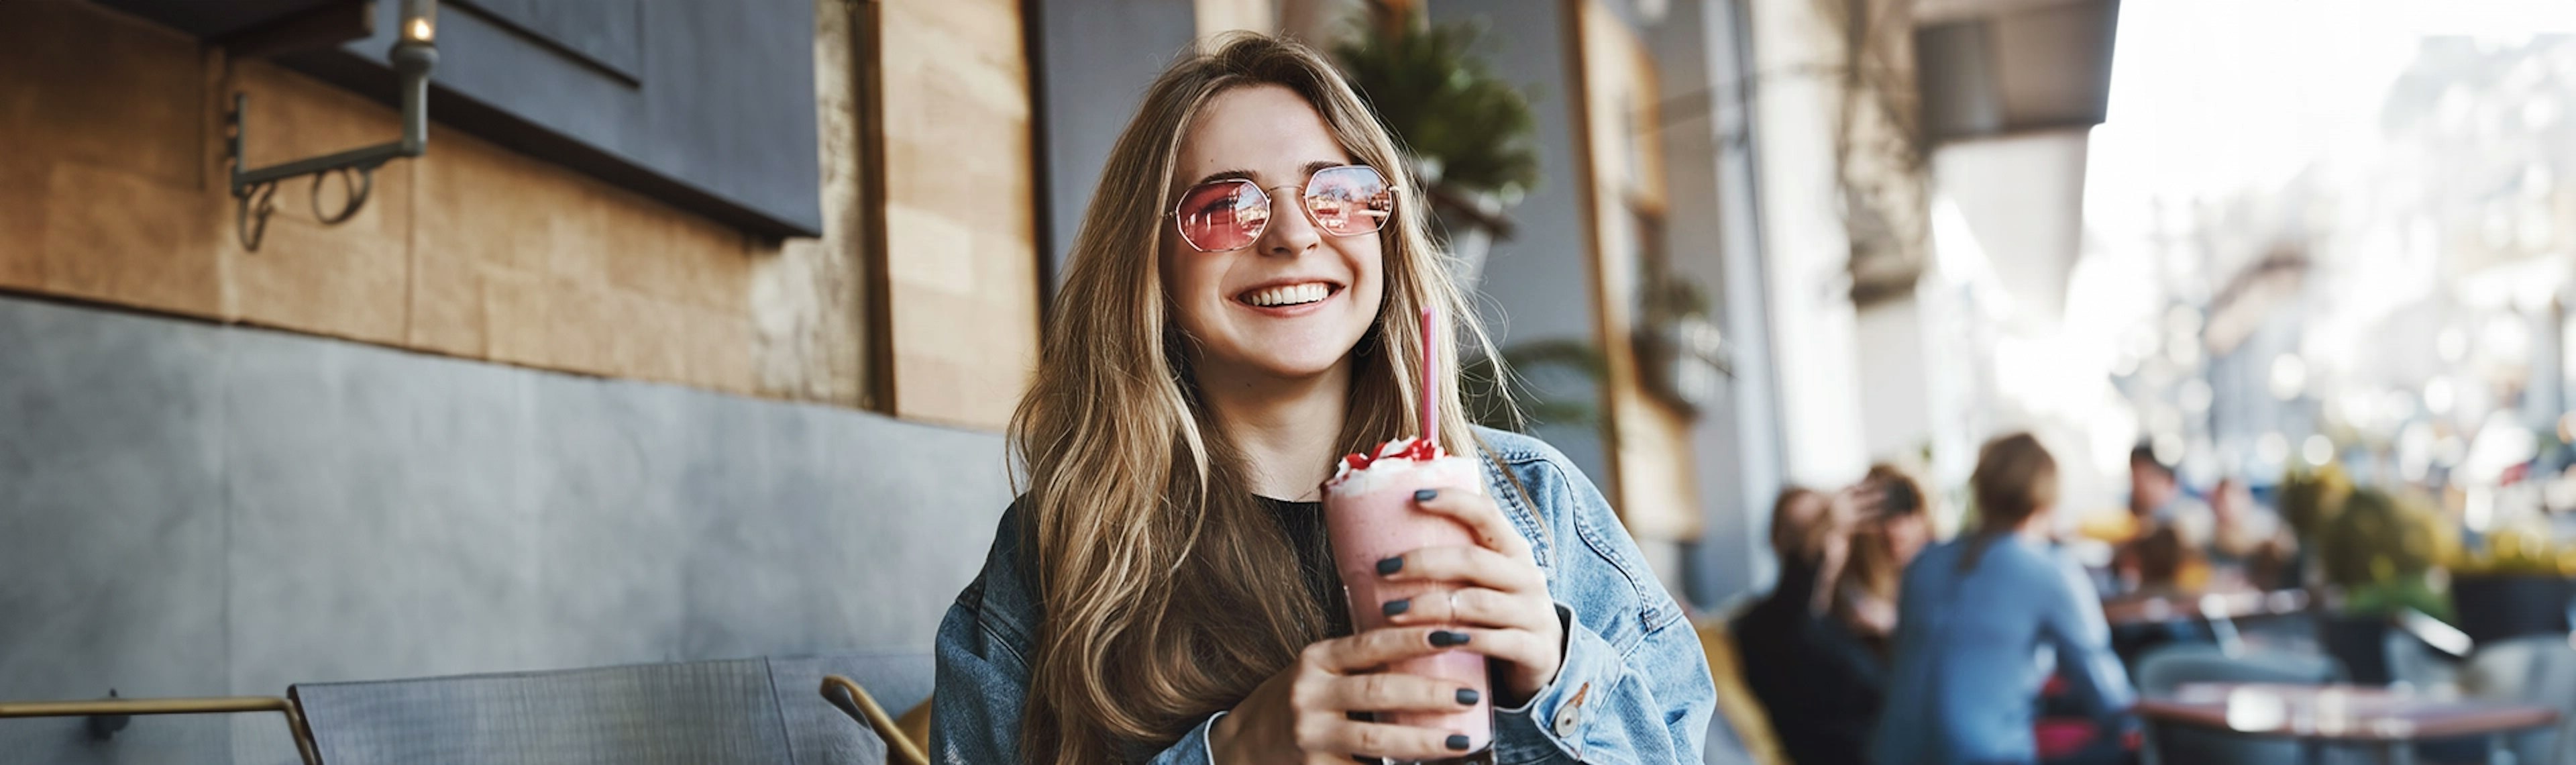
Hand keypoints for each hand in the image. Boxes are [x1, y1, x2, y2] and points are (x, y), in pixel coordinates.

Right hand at [1210, 627, 1493, 763]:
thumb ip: (1358, 660)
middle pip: (1377, 693)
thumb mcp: (1317, 670)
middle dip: (1428, 693)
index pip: (1369, 645)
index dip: (1411, 639)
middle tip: (1469, 695)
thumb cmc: (1293, 701)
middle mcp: (1309, 695)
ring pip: (1374, 740)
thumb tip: (1428, 638)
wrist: (1240, 746)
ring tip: (1461, 741)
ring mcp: (1310, 736)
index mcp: (1315, 660)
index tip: (1451, 633)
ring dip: (1422, 741)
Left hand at [1373, 487, 1563, 703]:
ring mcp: (1534, 614)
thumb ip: (1451, 562)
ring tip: (1391, 611)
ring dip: (1430, 606)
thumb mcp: (1483, 582)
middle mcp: (1527, 577)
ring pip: (1478, 604)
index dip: (1454, 501)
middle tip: (1382, 569)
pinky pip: (1495, 643)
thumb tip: (1378, 538)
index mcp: (1513, 551)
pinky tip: (1432, 643)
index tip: (1414, 498)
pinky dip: (1462, 641)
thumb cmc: (1497, 613)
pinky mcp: (1536, 651)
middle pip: (1473, 560)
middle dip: (1423, 562)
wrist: (1545, 661)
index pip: (1487, 514)